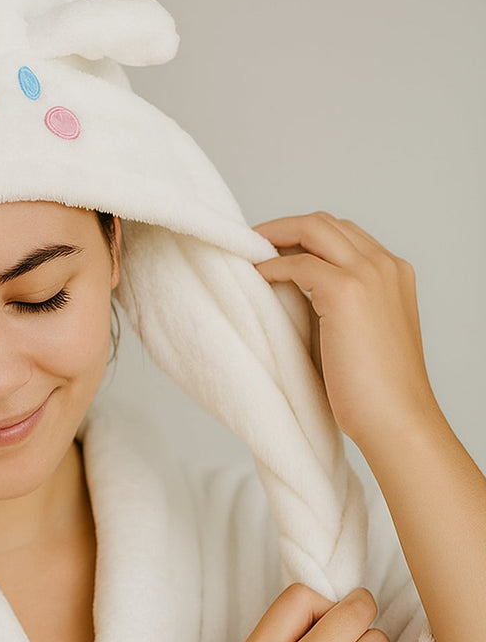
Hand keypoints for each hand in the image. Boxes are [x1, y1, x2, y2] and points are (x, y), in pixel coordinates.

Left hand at [252, 211, 439, 451]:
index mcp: (393, 273)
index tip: (270, 248)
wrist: (395, 418)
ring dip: (273, 236)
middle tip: (249, 243)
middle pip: (325, 222)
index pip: (342, 234)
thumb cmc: (371, 388)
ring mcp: (368, 274)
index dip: (302, 236)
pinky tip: (256, 278)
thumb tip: (287, 290)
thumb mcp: (355, 331)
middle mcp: (385, 265)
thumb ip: (332, 303)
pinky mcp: (346, 291)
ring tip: (246, 253)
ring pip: (313, 229)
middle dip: (283, 227)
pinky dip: (272, 266)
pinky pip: (297, 263)